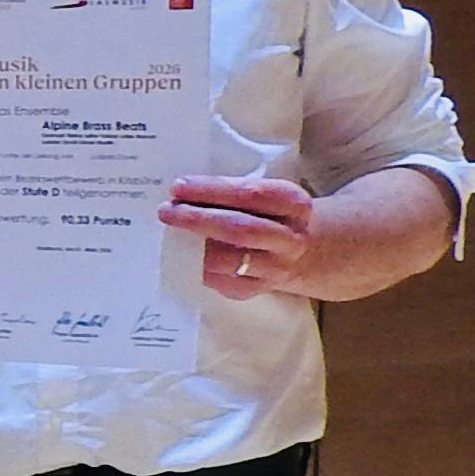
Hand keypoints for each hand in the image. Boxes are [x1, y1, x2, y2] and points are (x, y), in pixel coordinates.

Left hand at [162, 172, 330, 298]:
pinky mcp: (261, 289)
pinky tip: (184, 258)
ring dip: (195, 249)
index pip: (251, 194)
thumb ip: (235, 193)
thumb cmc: (274, 214)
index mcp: (293, 204)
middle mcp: (289, 238)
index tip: (179, 186)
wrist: (308, 250)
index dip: (212, 190)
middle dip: (198, 219)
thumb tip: (184, 192)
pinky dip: (201, 270)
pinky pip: (225, 282)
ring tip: (171, 234)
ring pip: (231, 261)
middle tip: (166, 211)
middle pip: (240, 229)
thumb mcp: (268, 196)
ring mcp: (277, 267)